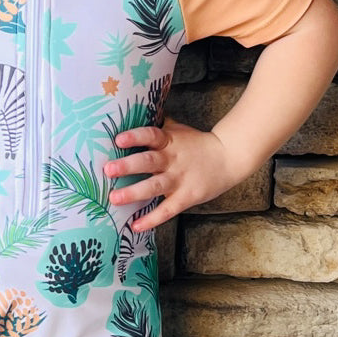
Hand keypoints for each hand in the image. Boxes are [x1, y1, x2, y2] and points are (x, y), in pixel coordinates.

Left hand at [103, 119, 240, 232]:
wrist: (229, 157)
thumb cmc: (196, 144)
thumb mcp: (178, 130)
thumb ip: (158, 125)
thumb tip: (133, 110)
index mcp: (169, 141)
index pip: (151, 135)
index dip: (135, 137)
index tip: (118, 140)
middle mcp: (172, 159)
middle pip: (148, 162)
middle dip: (127, 166)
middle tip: (108, 169)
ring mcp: (179, 179)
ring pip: (154, 186)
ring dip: (133, 193)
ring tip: (114, 198)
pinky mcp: (186, 197)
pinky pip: (167, 210)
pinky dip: (151, 219)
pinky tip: (135, 226)